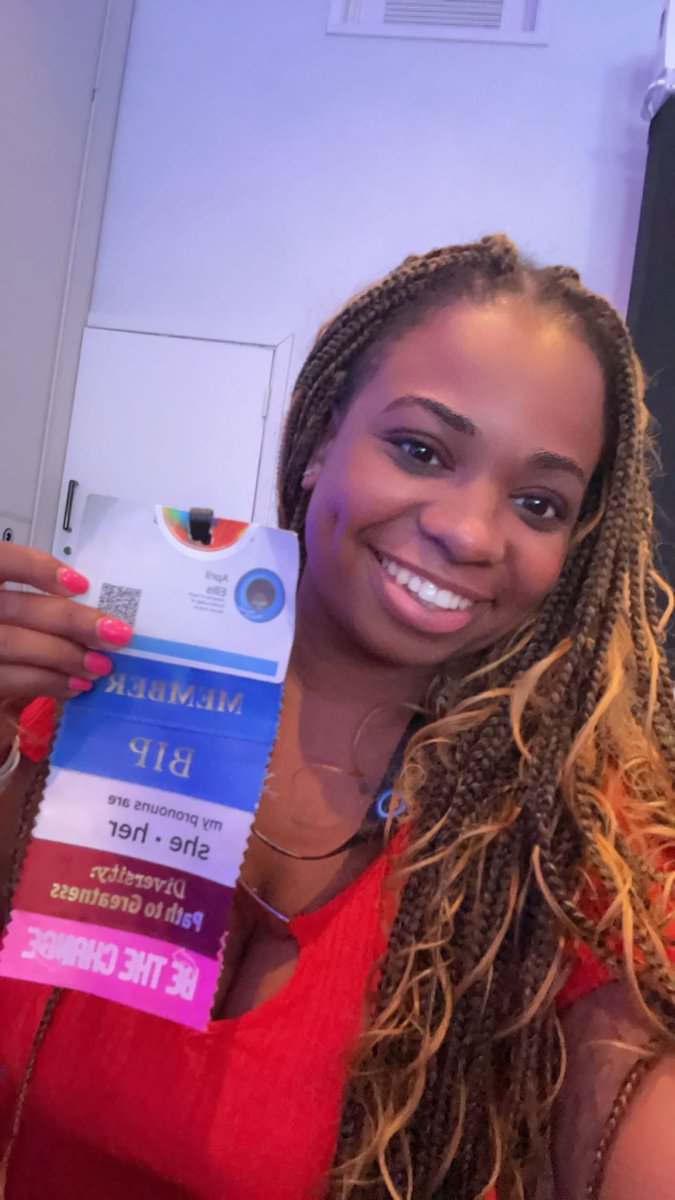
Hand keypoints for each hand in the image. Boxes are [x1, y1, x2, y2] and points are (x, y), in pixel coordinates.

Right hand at [0, 543, 132, 752]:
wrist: (0, 678)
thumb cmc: (16, 638)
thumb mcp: (22, 612)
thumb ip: (45, 605)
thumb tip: (94, 604)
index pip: (2, 560)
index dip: (37, 567)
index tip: (81, 584)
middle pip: (16, 607)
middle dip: (71, 620)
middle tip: (116, 634)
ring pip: (12, 644)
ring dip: (64, 655)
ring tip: (100, 665)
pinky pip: (11, 679)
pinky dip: (48, 682)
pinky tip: (76, 684)